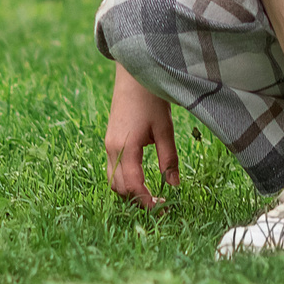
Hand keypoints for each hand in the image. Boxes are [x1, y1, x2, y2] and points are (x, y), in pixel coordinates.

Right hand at [104, 68, 178, 207]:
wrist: (133, 75)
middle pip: (119, 188)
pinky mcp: (110, 141)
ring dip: (129, 191)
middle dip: (137, 200)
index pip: (132, 185)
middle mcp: (112, 149)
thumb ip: (169, 159)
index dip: (146, 201)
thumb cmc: (152, 99)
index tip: (162, 207)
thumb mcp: (165, 129)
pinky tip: (142, 178)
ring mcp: (108, 145)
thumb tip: (175, 186)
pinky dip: (125, 180)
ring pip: (113, 180)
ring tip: (151, 194)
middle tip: (160, 204)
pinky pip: (113, 169)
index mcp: (125, 147)